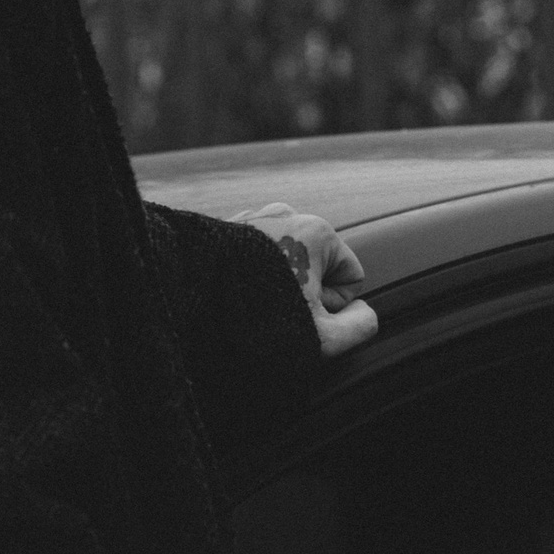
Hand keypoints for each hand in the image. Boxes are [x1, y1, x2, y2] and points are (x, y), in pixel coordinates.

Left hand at [234, 202, 378, 357]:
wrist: (190, 303)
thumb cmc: (258, 320)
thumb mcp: (322, 338)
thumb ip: (360, 328)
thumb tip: (363, 314)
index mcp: (316, 231)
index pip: (351, 277)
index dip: (333, 307)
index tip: (304, 313)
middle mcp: (287, 215)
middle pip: (319, 268)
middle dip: (304, 294)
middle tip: (276, 311)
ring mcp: (254, 218)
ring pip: (286, 263)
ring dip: (276, 286)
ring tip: (253, 303)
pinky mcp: (227, 229)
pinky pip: (256, 259)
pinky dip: (251, 278)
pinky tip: (236, 294)